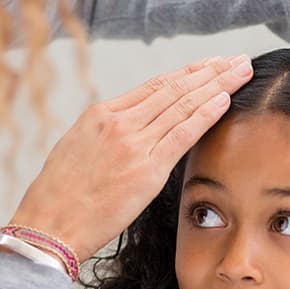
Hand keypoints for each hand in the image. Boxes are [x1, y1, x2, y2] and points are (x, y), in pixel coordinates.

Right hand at [8, 55, 253, 260]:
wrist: (49, 226)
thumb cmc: (61, 196)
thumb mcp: (78, 150)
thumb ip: (108, 135)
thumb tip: (133, 129)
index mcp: (101, 115)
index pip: (155, 86)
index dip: (188, 73)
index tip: (210, 65)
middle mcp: (118, 122)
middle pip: (174, 88)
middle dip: (210, 72)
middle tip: (236, 61)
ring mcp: (133, 143)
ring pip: (183, 105)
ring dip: (217, 85)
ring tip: (240, 72)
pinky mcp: (146, 169)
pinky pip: (183, 134)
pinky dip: (206, 114)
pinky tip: (225, 100)